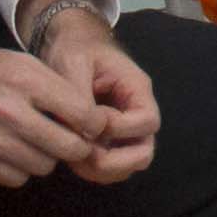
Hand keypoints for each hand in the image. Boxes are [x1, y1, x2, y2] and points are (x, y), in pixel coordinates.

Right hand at [0, 38, 108, 187]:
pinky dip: (23, 167)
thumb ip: (61, 91)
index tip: (94, 124)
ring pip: (45, 166)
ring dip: (48, 156)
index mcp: (25, 80)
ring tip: (39, 139)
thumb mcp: (28, 63)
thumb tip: (94, 125)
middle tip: (74, 139)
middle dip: (78, 145)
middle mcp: (7, 110)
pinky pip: (19, 178)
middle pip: (67, 147)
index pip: (80, 113)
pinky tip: (16, 148)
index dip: (95, 123)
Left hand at [32, 9, 163, 182]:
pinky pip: (111, 166)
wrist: (69, 46)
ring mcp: (124, 131)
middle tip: (83, 154)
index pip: (147, 121)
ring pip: (128, 165)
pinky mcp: (108, 141)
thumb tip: (83, 132)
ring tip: (74, 155)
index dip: (120, 128)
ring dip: (102, 169)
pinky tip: (72, 156)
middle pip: (144, 152)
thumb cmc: (75, 49)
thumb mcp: (73, 64)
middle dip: (115, 161)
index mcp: (136, 89)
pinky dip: (94, 170)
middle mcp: (136, 113)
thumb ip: (80, 96)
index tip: (90, 121)